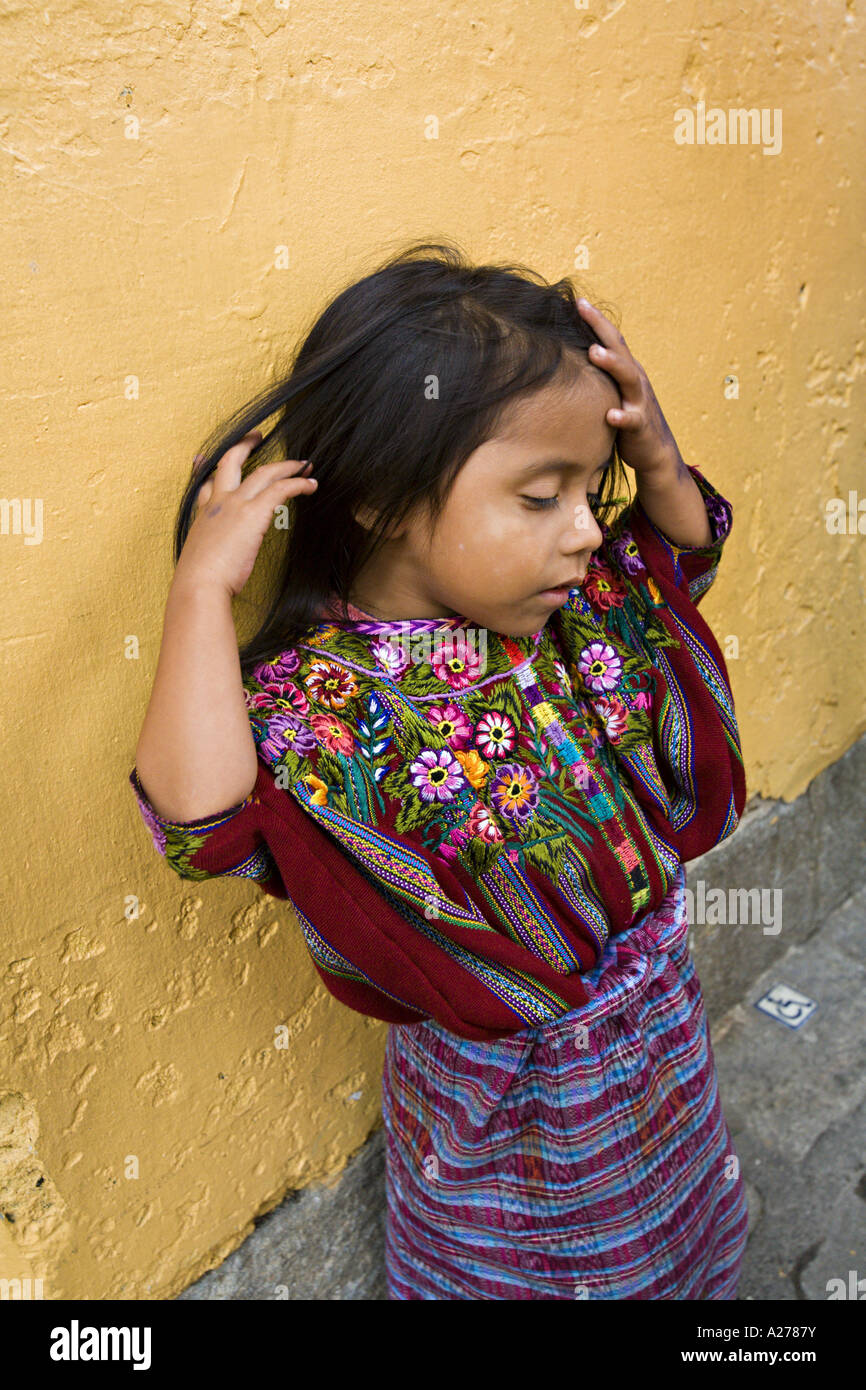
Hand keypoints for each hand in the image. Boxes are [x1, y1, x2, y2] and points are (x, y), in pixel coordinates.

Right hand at [175, 430, 318, 597]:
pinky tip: (310, 484)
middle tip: (256, 436)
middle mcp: (218, 502)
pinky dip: (297, 483)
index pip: (204, 484)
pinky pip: (280, 488)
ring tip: (302, 463)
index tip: (203, 459)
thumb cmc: (199, 582)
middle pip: (230, 461)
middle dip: (244, 445)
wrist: (199, 585)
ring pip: (264, 472)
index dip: (205, 469)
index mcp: (203, 515)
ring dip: (285, 465)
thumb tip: (215, 569)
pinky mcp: (254, 513)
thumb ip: (209, 554)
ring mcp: (235, 504)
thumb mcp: (198, 561)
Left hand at [577, 299, 684, 476]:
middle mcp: (635, 380)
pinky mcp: (640, 426)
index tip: (578, 301)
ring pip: (628, 378)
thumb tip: (572, 358)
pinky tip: (611, 416)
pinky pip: (632, 420)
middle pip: (620, 349)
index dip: (596, 320)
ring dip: (612, 364)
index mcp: (627, 371)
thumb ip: (600, 376)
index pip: (611, 339)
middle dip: (601, 328)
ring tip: (594, 353)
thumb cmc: (628, 419)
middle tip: (583, 309)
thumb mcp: (614, 392)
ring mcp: (639, 401)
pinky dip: (623, 417)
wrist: (655, 451)